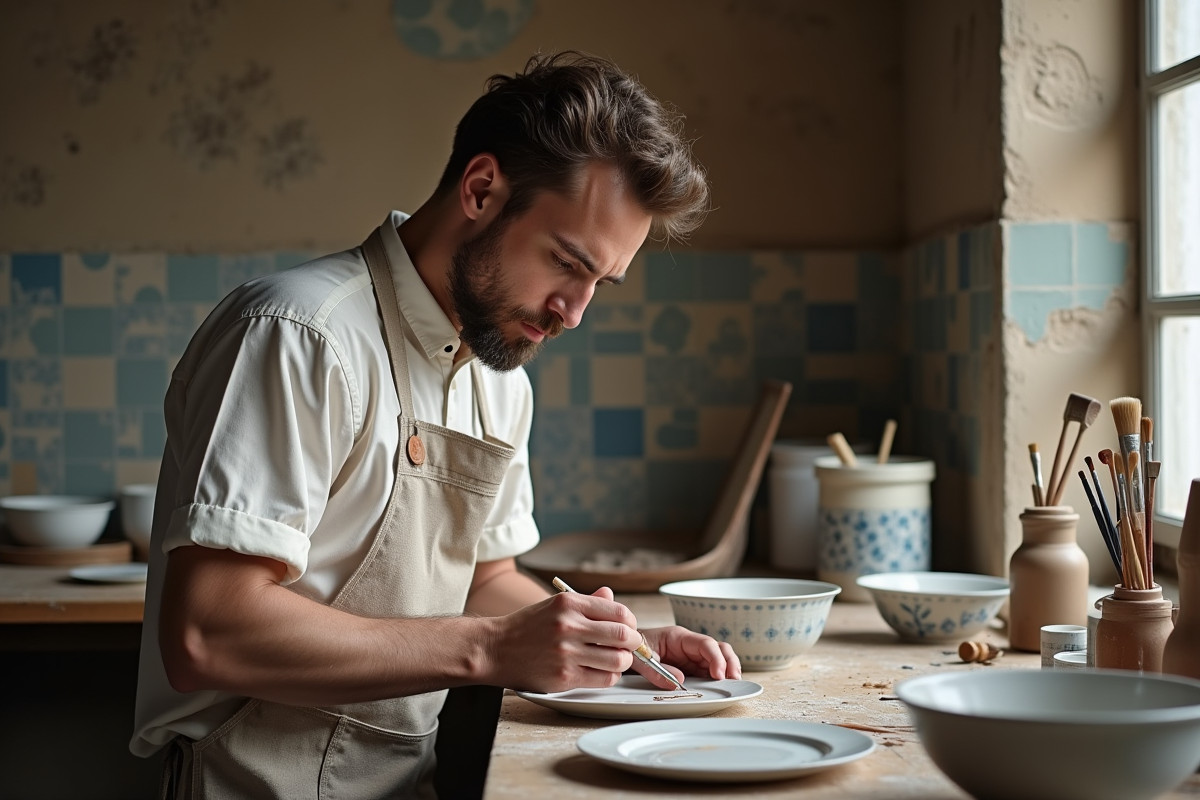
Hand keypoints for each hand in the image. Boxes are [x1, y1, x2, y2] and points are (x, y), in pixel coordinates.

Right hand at [488, 586, 641, 692]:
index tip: (629, 628)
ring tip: (617, 659)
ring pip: (617, 660)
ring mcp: (566, 653)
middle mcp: (568, 626)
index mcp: (568, 603)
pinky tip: (602, 671)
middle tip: (631, 646)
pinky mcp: (563, 676)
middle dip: (633, 643)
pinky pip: (603, 679)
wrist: (493, 649)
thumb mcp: (554, 605)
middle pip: (623, 636)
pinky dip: (610, 676)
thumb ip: (586, 602)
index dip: (631, 622)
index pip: (618, 611)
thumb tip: (611, 595)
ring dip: (624, 661)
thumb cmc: (526, 627)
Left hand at [636, 625, 741, 687]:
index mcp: (679, 637)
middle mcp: (690, 645)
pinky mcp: (691, 668)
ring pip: (719, 659)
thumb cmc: (634, 648)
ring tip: (733, 684)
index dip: (715, 658)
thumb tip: (679, 682)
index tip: (718, 674)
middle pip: (719, 648)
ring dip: (728, 670)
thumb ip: (657, 671)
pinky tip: (723, 686)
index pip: (705, 644)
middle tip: (733, 680)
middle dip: (729, 662)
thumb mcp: (641, 659)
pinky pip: (710, 671)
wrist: (625, 648)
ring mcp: (692, 657)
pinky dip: (719, 678)